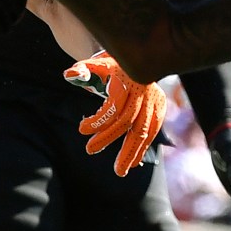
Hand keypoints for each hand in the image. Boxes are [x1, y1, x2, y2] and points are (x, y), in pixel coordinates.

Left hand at [65, 52, 169, 176]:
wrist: (140, 58)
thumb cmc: (113, 65)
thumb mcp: (97, 63)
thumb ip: (83, 69)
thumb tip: (69, 75)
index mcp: (127, 80)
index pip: (114, 105)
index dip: (99, 120)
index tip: (81, 129)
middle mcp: (143, 92)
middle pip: (129, 120)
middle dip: (110, 138)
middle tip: (90, 150)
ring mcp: (155, 101)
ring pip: (144, 130)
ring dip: (131, 152)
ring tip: (120, 171)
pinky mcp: (160, 108)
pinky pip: (152, 132)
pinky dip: (143, 148)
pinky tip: (133, 162)